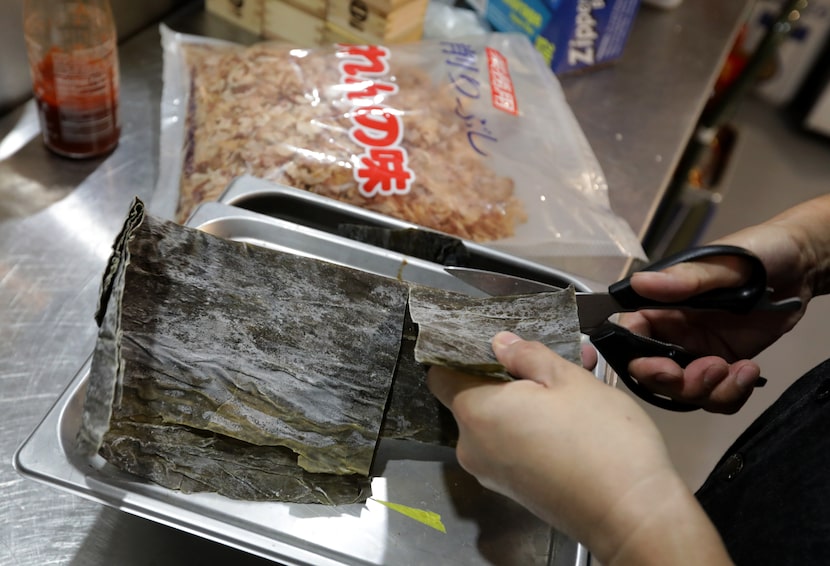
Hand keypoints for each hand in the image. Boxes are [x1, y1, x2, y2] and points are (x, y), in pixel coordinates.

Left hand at [427, 332, 730, 564]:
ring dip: (530, 396)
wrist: (631, 516)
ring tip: (578, 373)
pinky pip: (515, 444)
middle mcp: (472, 446)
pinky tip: (575, 411)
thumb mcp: (568, 379)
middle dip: (510, 373)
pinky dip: (535, 424)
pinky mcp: (516, 489)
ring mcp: (493, 473)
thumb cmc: (599, 438)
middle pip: (477, 397)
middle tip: (552, 353)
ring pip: (502, 420)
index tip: (490, 339)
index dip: (461, 353)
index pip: (441, 375)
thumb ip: (527, 356)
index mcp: (476, 412)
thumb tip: (500, 344)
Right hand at [620, 221, 809, 412]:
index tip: (664, 368)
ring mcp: (697, 350)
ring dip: (709, 392)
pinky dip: (730, 394)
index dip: (639, 358)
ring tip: (741, 371)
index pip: (631, 336)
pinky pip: (715, 394)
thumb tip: (638, 283)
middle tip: (713, 371)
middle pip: (655, 374)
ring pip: (685, 391)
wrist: (802, 265)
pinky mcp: (723, 364)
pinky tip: (749, 372)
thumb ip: (684, 279)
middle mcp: (673, 330)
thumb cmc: (758, 254)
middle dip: (679, 383)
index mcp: (662, 304)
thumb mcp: (723, 263)